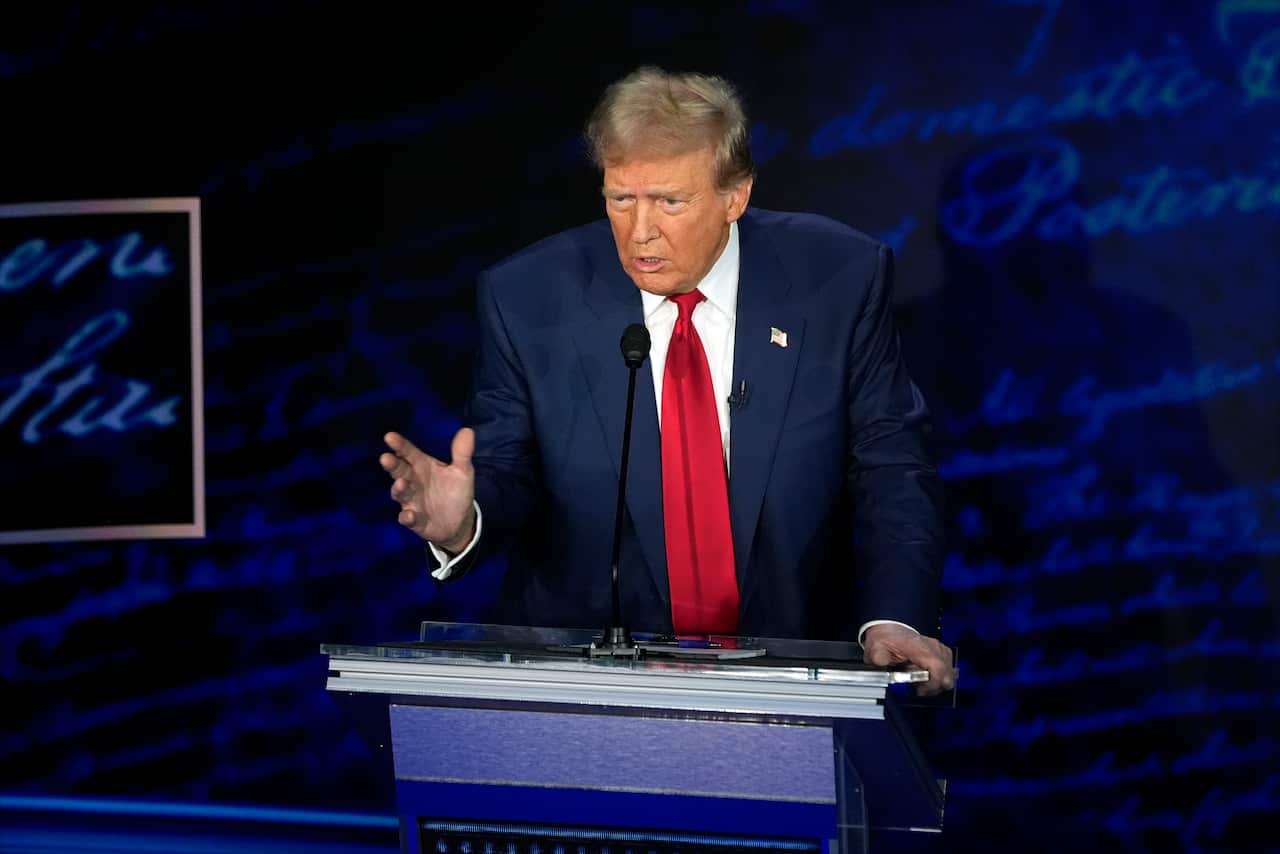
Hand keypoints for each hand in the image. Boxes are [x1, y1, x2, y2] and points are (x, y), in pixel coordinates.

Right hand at [380, 429, 476, 552]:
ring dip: (398, 489)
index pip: (410, 453)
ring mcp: (412, 501)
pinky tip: (409, 515)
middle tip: (385, 458)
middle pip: (400, 471)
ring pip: (400, 493)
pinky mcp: (415, 520)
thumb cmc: (455, 492)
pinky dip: (407, 517)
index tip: (390, 436)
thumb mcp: (462, 472)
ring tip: (400, 483)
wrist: (459, 523)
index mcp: (423, 467)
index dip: (400, 445)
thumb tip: (467, 430)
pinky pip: (408, 518)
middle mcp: (413, 482)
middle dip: (392, 465)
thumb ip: (462, 453)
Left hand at [862, 623, 956, 696]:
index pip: (938, 668)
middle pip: (948, 675)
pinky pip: (948, 669)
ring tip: (920, 680)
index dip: (932, 684)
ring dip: (936, 682)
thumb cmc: (885, 640)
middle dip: (934, 686)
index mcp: (919, 647)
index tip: (919, 690)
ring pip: (950, 675)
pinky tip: (925, 676)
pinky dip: (939, 676)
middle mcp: (933, 647)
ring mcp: (939, 649)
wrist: (890, 630)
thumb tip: (882, 663)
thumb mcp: (876, 649)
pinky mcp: (941, 652)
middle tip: (918, 686)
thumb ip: (879, 658)